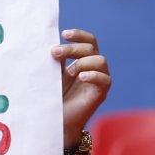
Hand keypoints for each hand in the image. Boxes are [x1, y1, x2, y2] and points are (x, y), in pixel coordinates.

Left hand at [51, 29, 110, 146]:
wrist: (56, 120)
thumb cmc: (53, 96)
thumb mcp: (53, 74)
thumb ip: (55, 60)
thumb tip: (49, 43)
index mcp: (82, 60)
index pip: (88, 41)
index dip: (79, 35)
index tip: (64, 34)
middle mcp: (93, 67)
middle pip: (91, 48)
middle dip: (73, 48)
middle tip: (55, 52)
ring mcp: (99, 79)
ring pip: (100, 60)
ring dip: (82, 62)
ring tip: (68, 73)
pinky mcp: (101, 93)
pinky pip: (105, 79)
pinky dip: (93, 75)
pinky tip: (82, 77)